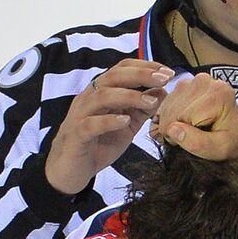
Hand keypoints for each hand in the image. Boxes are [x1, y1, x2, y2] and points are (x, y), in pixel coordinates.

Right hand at [45, 59, 173, 194]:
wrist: (70, 171)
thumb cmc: (98, 145)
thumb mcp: (126, 126)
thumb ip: (142, 110)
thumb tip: (162, 91)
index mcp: (101, 93)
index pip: (121, 69)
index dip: (144, 67)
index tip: (167, 72)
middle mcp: (89, 99)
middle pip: (112, 77)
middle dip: (140, 75)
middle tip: (164, 78)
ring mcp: (80, 116)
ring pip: (101, 97)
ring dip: (129, 96)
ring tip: (151, 102)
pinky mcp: (76, 136)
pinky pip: (90, 124)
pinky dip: (108, 121)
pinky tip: (125, 120)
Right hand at [150, 73, 237, 159]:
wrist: (232, 134)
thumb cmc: (230, 142)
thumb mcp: (220, 149)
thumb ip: (197, 143)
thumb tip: (172, 129)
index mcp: (218, 93)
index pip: (183, 116)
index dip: (183, 135)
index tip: (197, 140)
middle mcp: (205, 81)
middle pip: (174, 110)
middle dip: (178, 128)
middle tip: (195, 135)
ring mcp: (193, 81)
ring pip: (168, 107)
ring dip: (174, 122)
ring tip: (192, 129)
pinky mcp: (184, 85)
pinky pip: (166, 104)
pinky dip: (171, 116)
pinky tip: (186, 122)